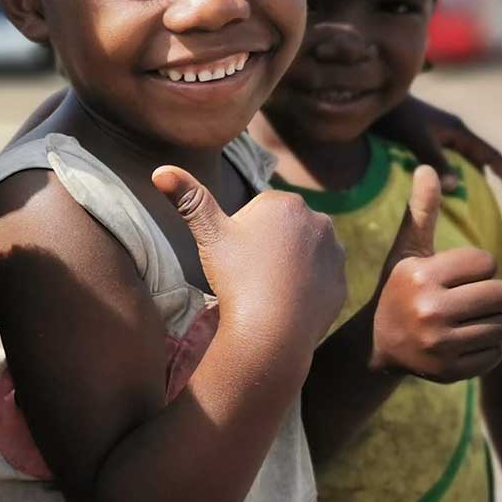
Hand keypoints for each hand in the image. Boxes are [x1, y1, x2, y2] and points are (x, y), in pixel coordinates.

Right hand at [153, 166, 345, 361]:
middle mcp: (319, 221)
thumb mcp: (209, 235)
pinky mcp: (342, 283)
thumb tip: (159, 170)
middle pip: (285, 229)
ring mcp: (335, 254)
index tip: (237, 255)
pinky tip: (286, 302)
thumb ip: (189, 199)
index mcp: (287, 203)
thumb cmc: (237, 277)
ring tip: (267, 288)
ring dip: (289, 264)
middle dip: (269, 244)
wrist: (271, 331)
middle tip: (249, 272)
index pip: (260, 210)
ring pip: (304, 252)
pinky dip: (305, 287)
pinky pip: (320, 279)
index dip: (242, 233)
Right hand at [370, 165, 501, 380]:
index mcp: (420, 275)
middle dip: (489, 297)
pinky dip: (486, 350)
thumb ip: (422, 211)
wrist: (377, 344)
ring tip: (462, 323)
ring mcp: (438, 343)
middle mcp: (428, 309)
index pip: (487, 263)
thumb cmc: (401, 288)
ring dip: (490, 324)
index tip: (453, 278)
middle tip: (465, 302)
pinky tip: (460, 345)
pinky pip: (496, 354)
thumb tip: (427, 166)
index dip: (476, 269)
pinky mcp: (449, 371)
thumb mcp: (408, 252)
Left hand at [373, 93, 501, 195]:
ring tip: (465, 202)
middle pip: (478, 160)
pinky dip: (448, 174)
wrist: (374, 97)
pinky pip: (445, 160)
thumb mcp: (417, 140)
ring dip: (465, 178)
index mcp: (458, 131)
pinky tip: (438, 188)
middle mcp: (452, 132)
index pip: (491, 155)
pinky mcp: (424, 137)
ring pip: (461, 160)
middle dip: (486, 180)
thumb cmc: (396, 117)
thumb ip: (436, 161)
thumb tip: (457, 187)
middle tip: (487, 206)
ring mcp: (439, 134)